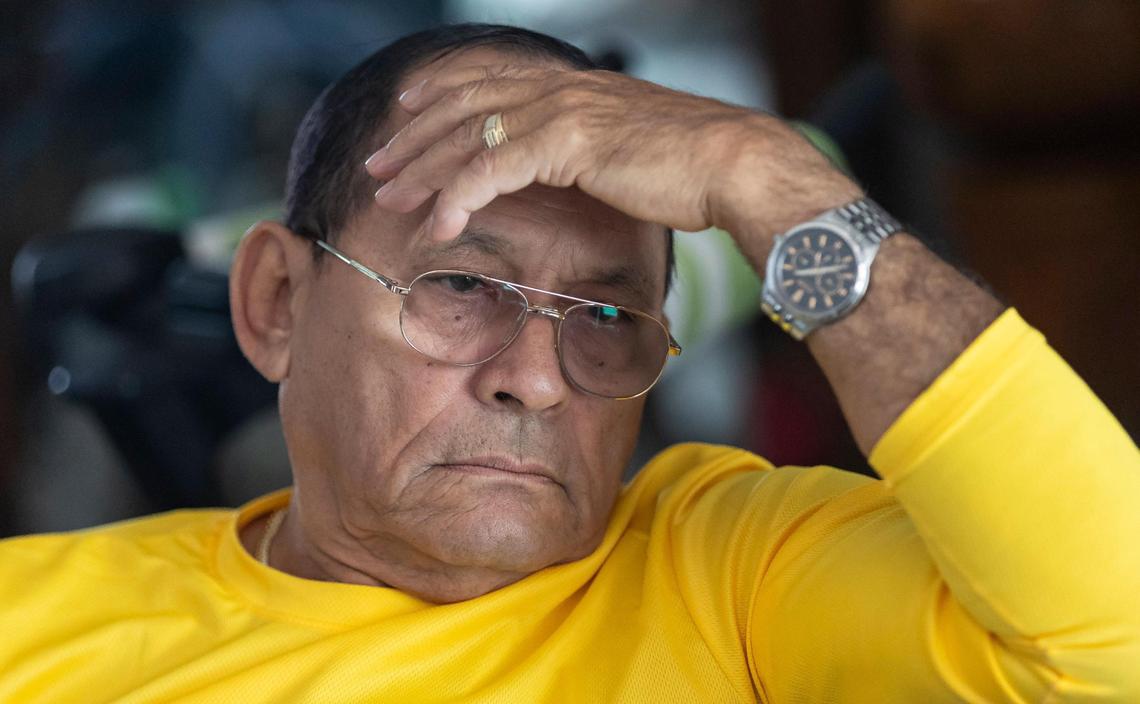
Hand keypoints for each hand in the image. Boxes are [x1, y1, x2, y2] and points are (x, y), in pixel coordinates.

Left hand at [364, 65, 860, 257]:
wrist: (735, 163)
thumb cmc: (692, 167)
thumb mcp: (628, 148)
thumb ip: (590, 149)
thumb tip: (576, 168)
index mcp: (571, 86)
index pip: (487, 80)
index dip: (439, 92)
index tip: (405, 109)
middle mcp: (559, 88)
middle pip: (463, 106)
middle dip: (413, 137)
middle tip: (377, 164)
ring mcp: (561, 110)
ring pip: (468, 136)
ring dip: (421, 168)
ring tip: (387, 196)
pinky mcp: (567, 142)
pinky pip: (494, 171)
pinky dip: (458, 197)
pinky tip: (436, 224)